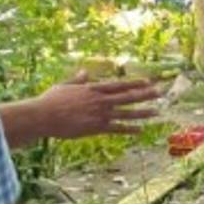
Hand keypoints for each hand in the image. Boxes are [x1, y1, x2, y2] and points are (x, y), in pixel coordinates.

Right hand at [35, 72, 161, 138]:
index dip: (135, 83)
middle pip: (128, 97)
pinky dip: (130, 130)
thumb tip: (85, 72)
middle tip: (160, 93)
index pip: (119, 85)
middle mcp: (100, 100)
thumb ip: (78, 79)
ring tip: (157, 112)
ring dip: (143, 113)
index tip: (148, 81)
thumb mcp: (64, 86)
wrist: (43, 116)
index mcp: (93, 89)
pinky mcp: (96, 128)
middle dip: (146, 95)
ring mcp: (100, 114)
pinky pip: (117, 129)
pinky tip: (141, 131)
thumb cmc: (50, 100)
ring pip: (127, 113)